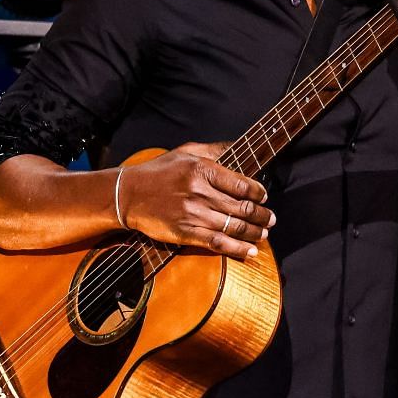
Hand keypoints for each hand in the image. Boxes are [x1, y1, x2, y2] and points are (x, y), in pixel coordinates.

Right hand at [115, 142, 274, 259]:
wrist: (127, 195)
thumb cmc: (159, 171)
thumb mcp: (186, 152)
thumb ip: (215, 150)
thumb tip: (239, 146)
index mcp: (201, 170)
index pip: (241, 184)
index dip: (258, 193)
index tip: (263, 196)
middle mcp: (199, 192)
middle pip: (241, 207)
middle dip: (262, 215)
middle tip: (271, 217)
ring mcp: (192, 214)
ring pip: (233, 226)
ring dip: (254, 232)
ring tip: (264, 233)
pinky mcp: (184, 233)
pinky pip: (217, 243)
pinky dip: (237, 249)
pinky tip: (250, 252)